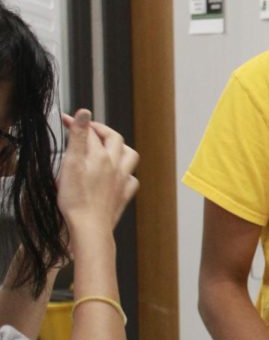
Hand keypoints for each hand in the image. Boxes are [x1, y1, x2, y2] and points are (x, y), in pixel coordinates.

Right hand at [57, 110, 138, 233]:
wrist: (90, 227)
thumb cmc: (77, 200)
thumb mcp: (71, 163)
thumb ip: (79, 137)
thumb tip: (85, 113)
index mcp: (101, 156)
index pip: (90, 131)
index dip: (78, 123)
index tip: (66, 120)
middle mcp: (116, 166)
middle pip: (114, 139)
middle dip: (101, 131)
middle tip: (88, 129)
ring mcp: (122, 180)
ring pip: (129, 156)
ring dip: (119, 148)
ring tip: (108, 147)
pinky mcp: (123, 195)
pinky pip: (131, 179)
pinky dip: (125, 172)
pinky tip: (117, 175)